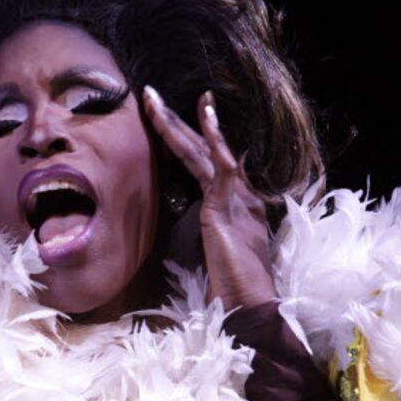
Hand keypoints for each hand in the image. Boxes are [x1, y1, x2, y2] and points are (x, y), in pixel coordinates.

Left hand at [142, 86, 276, 311]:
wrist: (250, 305)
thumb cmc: (233, 289)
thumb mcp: (216, 257)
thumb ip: (211, 236)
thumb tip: (201, 231)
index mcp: (235, 205)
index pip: (206, 162)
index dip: (188, 138)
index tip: (167, 118)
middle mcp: (238, 194)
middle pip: (201, 149)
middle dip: (174, 122)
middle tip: (150, 95)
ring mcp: (235, 196)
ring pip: (204, 150)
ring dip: (179, 122)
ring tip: (154, 99)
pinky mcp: (230, 204)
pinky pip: (222, 163)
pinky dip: (215, 137)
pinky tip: (205, 113)